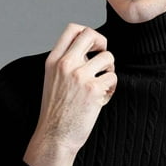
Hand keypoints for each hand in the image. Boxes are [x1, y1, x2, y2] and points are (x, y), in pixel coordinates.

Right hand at [24, 23, 116, 165]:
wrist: (55, 136)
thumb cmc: (56, 113)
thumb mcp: (53, 82)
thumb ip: (66, 65)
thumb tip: (88, 55)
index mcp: (54, 61)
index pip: (72, 29)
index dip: (88, 32)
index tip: (93, 46)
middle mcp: (66, 64)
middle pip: (91, 34)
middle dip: (103, 44)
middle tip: (104, 60)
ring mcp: (80, 75)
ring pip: (108, 57)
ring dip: (110, 70)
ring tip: (103, 85)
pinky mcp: (94, 89)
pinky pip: (113, 78)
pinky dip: (111, 89)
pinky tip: (103, 99)